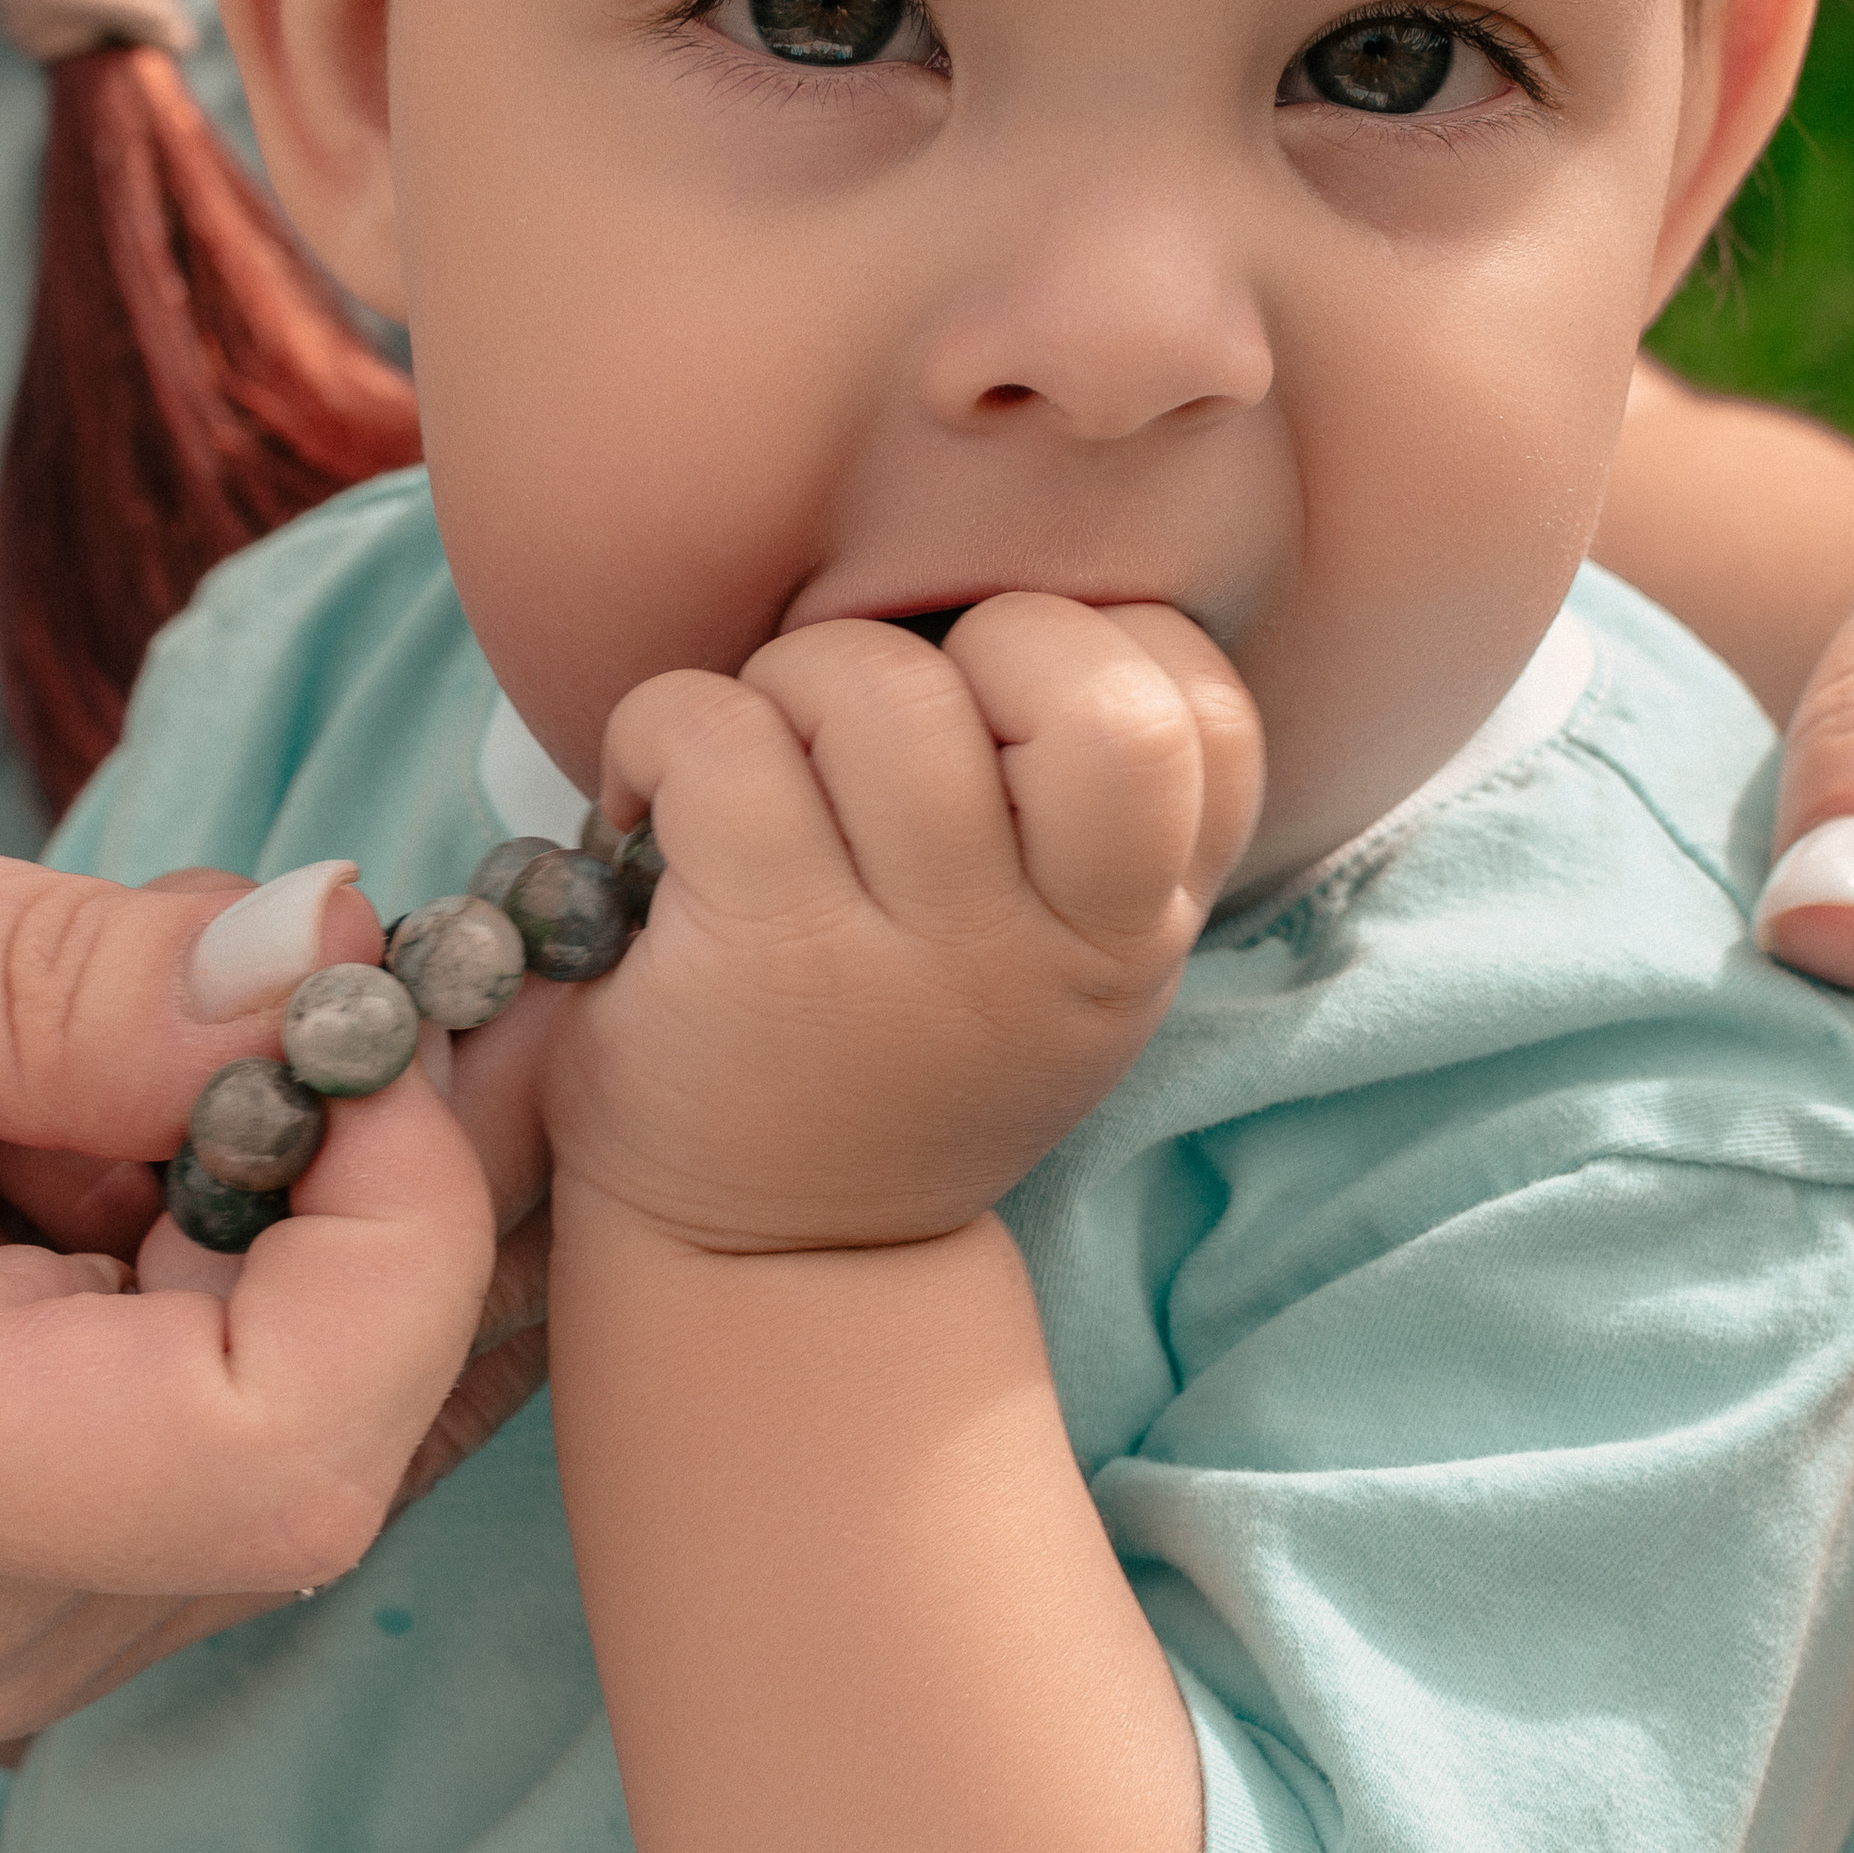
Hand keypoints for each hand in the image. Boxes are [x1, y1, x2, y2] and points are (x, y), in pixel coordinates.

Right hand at [0, 796, 504, 1744]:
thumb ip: (36, 971)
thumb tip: (329, 960)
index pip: (278, 1451)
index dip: (398, 1218)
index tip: (361, 1015)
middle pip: (366, 1419)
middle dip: (419, 1162)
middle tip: (399, 954)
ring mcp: (16, 1647)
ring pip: (360, 1423)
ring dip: (350, 1201)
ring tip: (201, 1041)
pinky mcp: (48, 1606)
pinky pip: (282, 1433)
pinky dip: (293, 1259)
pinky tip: (184, 1132)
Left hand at [538, 597, 1262, 1252]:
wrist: (770, 1259)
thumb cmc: (902, 1050)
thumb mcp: (1055, 959)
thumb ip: (1087, 811)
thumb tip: (1009, 593)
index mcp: (1139, 925)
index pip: (1202, 706)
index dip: (1097, 648)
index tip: (1004, 708)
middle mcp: (1057, 945)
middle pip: (1060, 667)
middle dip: (951, 637)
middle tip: (875, 723)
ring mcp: (919, 956)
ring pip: (873, 681)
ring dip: (790, 682)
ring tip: (761, 768)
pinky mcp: (768, 954)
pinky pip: (717, 735)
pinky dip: (661, 731)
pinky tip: (651, 805)